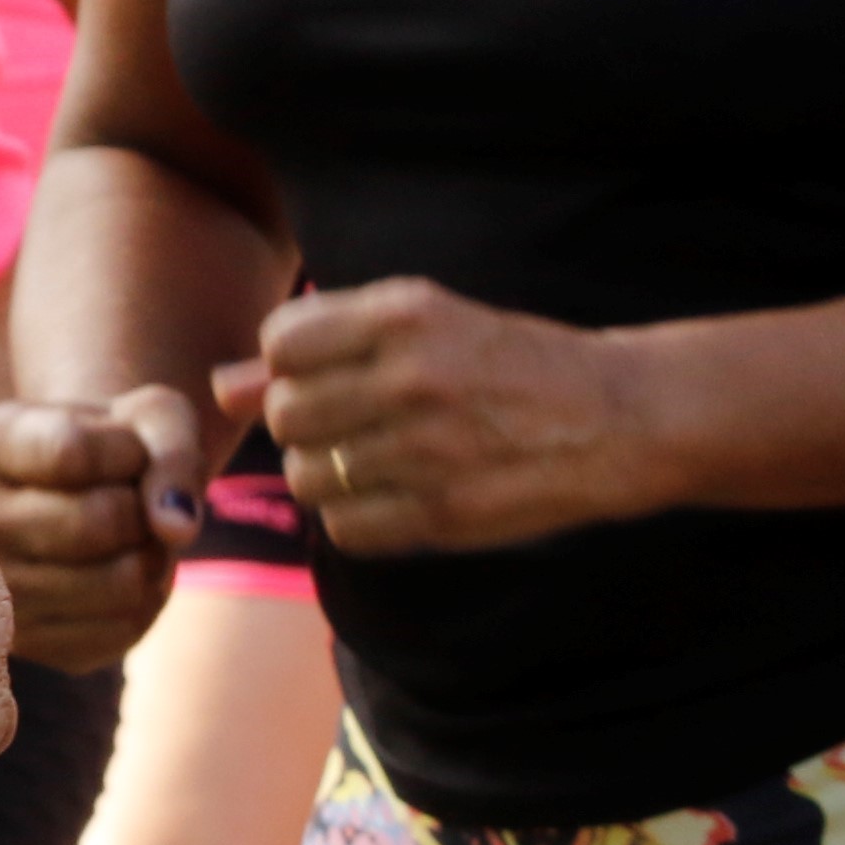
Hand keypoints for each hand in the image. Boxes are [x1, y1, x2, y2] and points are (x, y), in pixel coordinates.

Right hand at [0, 383, 203, 674]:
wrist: (91, 497)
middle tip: (134, 501)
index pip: (72, 452)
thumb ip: (171, 454)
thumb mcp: (152, 418)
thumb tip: (177, 530)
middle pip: (95, 523)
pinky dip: (148, 597)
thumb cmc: (120, 447)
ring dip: (151, 556)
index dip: (127, 449)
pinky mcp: (36, 642)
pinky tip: (120, 572)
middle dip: (142, 510)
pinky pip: (127, 627)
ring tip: (129, 538)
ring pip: (118, 583)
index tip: (124, 446)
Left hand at [239, 279, 658, 556]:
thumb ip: (321, 347)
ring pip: (306, 477)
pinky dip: (356, 519)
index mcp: (406, 315)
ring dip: (324, 475)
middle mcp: (411, 377)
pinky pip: (345, 528)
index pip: (281, 343)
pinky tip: (393, 497)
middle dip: (303, 424)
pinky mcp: (446, 513)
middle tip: (348, 423)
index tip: (325, 373)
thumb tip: (223, 386)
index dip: (290, 364)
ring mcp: (428, 448)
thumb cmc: (507, 363)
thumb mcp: (424, 327)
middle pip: (286, 415)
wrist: (621, 416)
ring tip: (373, 460)